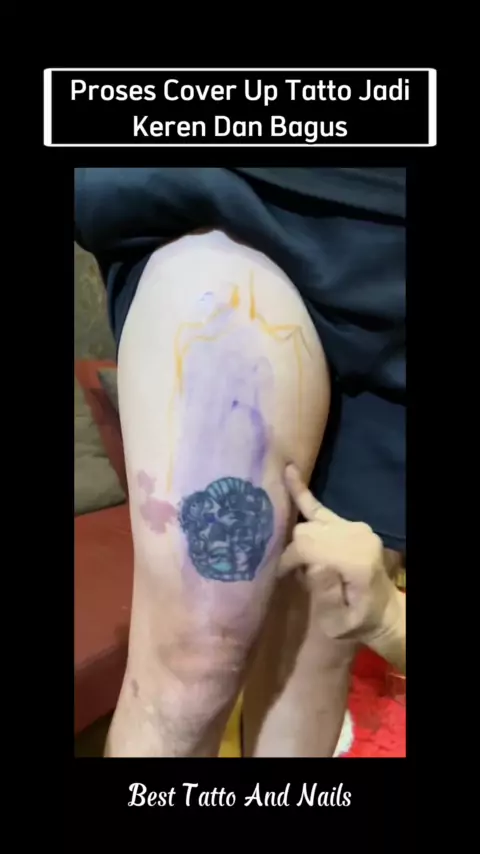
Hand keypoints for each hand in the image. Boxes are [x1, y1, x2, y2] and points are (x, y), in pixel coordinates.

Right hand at [279, 465, 396, 641]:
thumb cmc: (356, 622)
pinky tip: (290, 471)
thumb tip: (311, 564)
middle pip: (306, 532)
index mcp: (355, 561)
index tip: (277, 577)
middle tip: (284, 570)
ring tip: (265, 501)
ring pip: (309, 520)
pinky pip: (320, 507)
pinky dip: (303, 491)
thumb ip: (326, 595)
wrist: (381, 611)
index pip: (307, 548)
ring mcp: (354, 526)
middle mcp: (356, 536)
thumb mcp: (338, 623)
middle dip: (290, 549)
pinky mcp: (348, 524)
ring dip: (289, 523)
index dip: (287, 560)